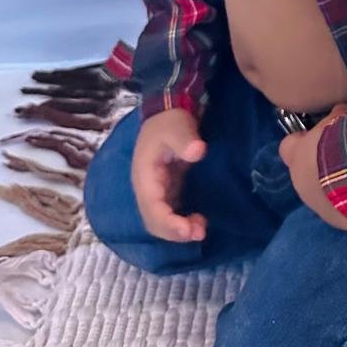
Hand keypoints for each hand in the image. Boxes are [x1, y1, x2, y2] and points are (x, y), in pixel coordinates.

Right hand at [130, 106, 208, 242]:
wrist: (166, 114)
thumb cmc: (171, 122)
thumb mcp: (178, 127)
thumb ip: (186, 140)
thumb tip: (197, 152)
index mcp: (145, 175)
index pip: (151, 207)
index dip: (167, 222)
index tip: (187, 229)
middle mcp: (146, 188)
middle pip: (153, 221)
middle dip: (173, 232)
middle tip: (199, 232)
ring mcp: (155, 191)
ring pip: (160, 221)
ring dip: (177, 231)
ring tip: (201, 229)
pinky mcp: (166, 191)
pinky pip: (168, 215)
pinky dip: (180, 224)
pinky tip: (198, 221)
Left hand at [278, 103, 346, 230]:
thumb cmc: (341, 141)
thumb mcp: (338, 119)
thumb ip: (336, 116)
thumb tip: (342, 109)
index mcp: (296, 157)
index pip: (287, 147)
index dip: (301, 141)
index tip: (316, 136)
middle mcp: (301, 183)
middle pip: (306, 174)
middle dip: (321, 166)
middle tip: (342, 157)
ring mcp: (318, 205)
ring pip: (324, 196)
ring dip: (336, 187)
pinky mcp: (339, 221)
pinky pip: (345, 213)